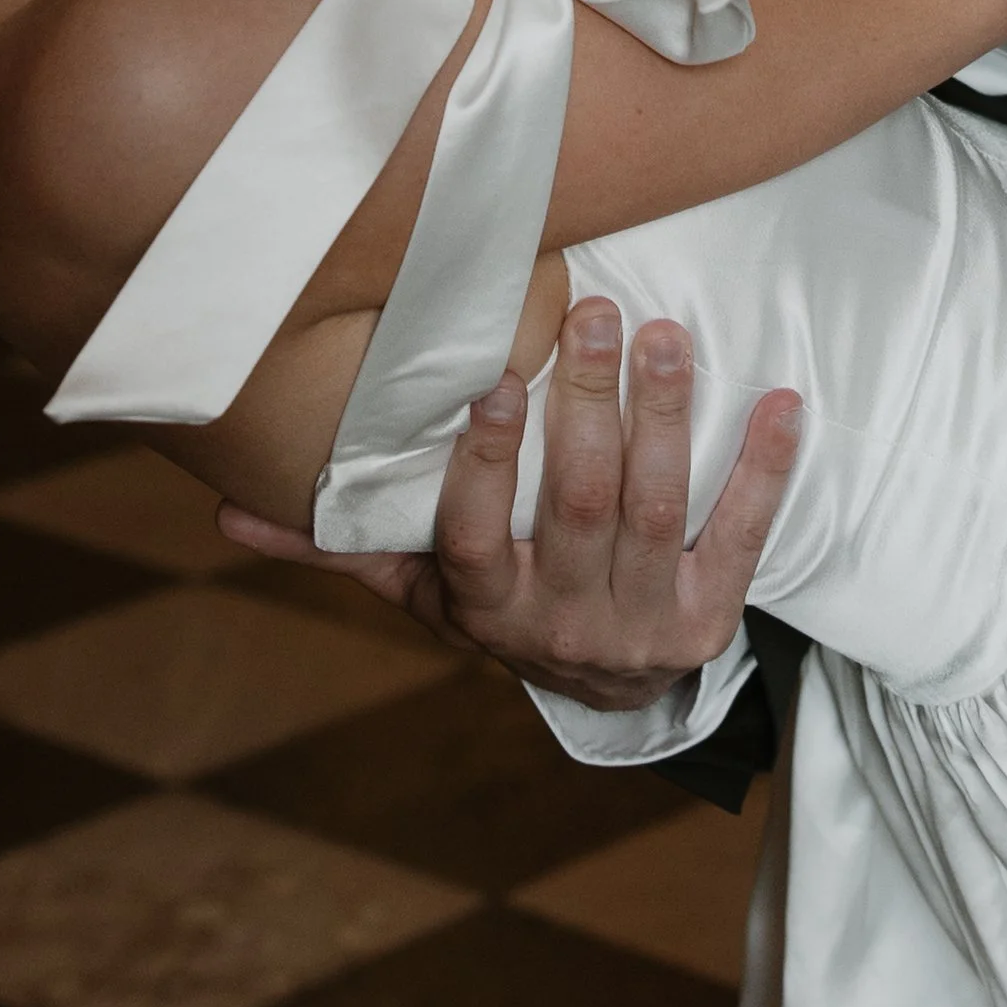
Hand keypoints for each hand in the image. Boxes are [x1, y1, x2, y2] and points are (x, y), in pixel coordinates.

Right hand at [216, 297, 800, 709]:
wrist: (606, 695)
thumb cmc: (501, 601)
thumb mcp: (419, 583)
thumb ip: (338, 537)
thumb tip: (225, 502)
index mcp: (486, 604)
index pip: (475, 536)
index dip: (483, 466)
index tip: (489, 383)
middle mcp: (563, 620)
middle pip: (576, 508)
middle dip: (588, 406)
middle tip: (597, 312)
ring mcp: (642, 622)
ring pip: (655, 510)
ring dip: (665, 418)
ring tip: (666, 333)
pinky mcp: (711, 617)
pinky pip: (742, 539)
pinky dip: (764, 470)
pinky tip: (782, 401)